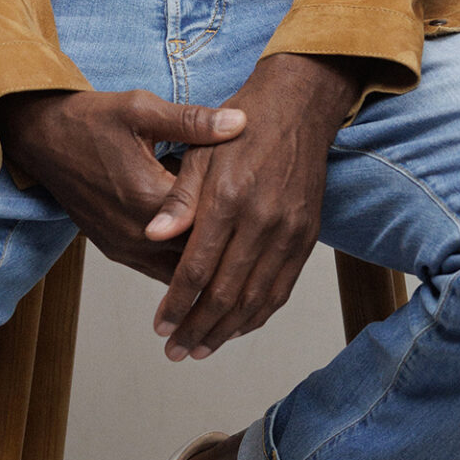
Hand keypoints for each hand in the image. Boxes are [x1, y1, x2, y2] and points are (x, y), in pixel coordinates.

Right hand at [0, 87, 246, 280]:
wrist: (41, 138)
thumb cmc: (91, 120)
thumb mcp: (142, 110)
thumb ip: (193, 122)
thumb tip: (239, 122)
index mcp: (148, 197)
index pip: (208, 227)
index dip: (243, 229)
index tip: (274, 226)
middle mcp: (135, 232)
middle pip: (197, 260)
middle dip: (230, 258)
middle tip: (270, 257)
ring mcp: (122, 246)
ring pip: (178, 275)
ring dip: (206, 273)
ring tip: (245, 270)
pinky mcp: (114, 249)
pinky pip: (157, 271)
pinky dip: (183, 270)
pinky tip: (209, 264)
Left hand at [146, 53, 362, 358]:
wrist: (298, 108)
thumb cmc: (239, 129)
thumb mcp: (198, 154)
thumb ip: (177, 200)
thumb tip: (152, 236)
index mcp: (229, 200)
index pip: (196, 268)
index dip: (176, 304)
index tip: (159, 327)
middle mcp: (263, 221)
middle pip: (226, 293)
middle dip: (197, 328)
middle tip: (175, 351)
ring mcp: (290, 232)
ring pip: (256, 299)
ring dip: (227, 330)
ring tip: (201, 350)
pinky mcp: (307, 236)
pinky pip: (282, 288)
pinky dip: (258, 314)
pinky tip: (238, 328)